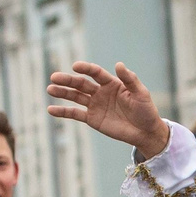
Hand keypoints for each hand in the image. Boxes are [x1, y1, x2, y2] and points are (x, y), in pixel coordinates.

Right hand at [48, 60, 169, 158]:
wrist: (145, 132)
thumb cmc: (146, 110)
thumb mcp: (141, 93)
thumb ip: (130, 79)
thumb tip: (118, 64)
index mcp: (112, 83)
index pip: (95, 73)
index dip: (86, 69)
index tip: (75, 66)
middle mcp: (101, 92)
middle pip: (81, 84)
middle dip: (68, 80)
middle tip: (54, 77)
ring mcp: (95, 105)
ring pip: (75, 97)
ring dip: (62, 93)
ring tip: (49, 89)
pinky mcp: (92, 119)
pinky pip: (75, 114)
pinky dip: (63, 112)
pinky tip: (51, 109)